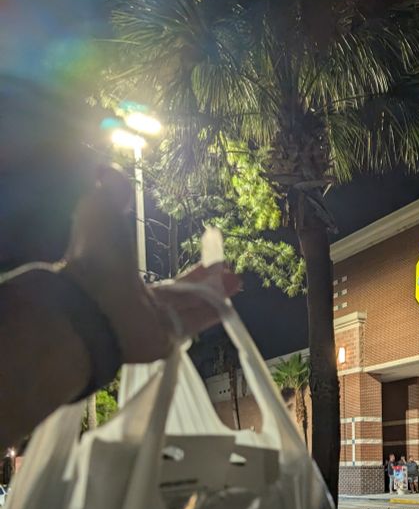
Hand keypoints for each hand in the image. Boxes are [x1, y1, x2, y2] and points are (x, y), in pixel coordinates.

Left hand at [63, 166, 239, 362]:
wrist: (91, 302)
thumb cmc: (94, 256)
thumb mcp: (99, 212)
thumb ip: (109, 193)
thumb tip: (108, 169)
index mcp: (126, 277)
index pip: (158, 274)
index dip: (179, 265)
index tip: (199, 255)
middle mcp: (142, 303)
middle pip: (181, 292)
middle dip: (206, 280)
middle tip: (228, 269)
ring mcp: (154, 323)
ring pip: (191, 307)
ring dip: (215, 294)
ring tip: (237, 280)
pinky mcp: (166, 339)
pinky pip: (192, 324)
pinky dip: (211, 314)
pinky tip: (230, 303)